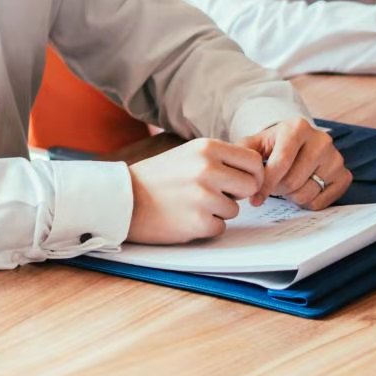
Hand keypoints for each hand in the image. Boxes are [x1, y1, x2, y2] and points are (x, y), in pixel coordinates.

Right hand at [126, 138, 264, 243]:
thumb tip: (253, 171)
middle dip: (237, 194)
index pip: (253, 161)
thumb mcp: (188, 154)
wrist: (122, 200)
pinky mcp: (198, 222)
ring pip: (235, 210)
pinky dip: (206, 227)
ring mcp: (203, 196)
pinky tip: (185, 218)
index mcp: (206, 148)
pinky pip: (220, 227)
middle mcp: (207, 169)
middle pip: (250, 185)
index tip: (240, 182)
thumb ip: (218, 159)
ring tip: (191, 205)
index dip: (251, 174)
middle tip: (216, 196)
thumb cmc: (156, 178)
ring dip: (218, 212)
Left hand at [242, 117, 349, 209]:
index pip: (281, 163)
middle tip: (272, 187)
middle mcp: (322, 139)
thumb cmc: (272, 145)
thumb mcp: (254, 144)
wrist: (297, 143)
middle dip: (277, 190)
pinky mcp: (344, 175)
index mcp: (298, 127)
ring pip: (306, 194)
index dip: (265, 185)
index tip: (254, 199)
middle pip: (293, 182)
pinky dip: (306, 203)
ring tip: (286, 185)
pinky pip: (320, 202)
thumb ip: (241, 155)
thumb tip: (234, 175)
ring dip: (290, 196)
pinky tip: (301, 189)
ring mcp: (336, 157)